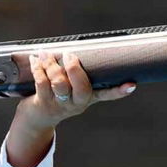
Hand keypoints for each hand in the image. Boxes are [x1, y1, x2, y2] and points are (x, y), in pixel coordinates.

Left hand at [17, 51, 136, 130]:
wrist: (37, 119)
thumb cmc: (57, 95)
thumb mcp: (71, 88)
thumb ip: (75, 72)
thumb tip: (75, 47)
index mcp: (88, 98)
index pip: (107, 94)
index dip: (119, 90)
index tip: (131, 85)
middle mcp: (76, 103)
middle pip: (81, 89)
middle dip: (75, 70)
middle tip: (69, 55)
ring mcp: (60, 105)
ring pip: (59, 84)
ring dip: (52, 66)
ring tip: (46, 53)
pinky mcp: (43, 103)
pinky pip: (41, 83)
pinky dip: (38, 68)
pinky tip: (35, 59)